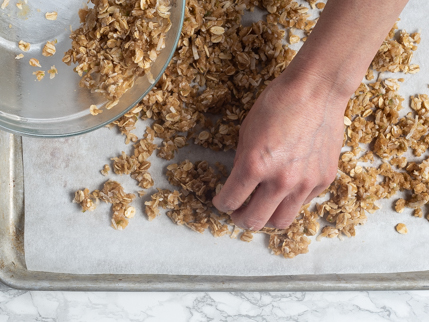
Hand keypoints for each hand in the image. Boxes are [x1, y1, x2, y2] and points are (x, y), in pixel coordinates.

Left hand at [213, 71, 348, 229]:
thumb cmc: (277, 104)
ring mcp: (305, 183)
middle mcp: (280, 181)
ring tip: (263, 208)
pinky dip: (290, 201)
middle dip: (241, 220)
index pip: (230, 201)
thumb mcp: (247, 131)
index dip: (222, 204)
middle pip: (255, 221)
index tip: (222, 202)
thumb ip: (242, 162)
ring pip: (281, 221)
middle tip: (239, 214)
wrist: (317, 90)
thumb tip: (239, 183)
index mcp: (255, 166)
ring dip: (267, 219)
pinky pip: (302, 203)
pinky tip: (286, 188)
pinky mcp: (324, 180)